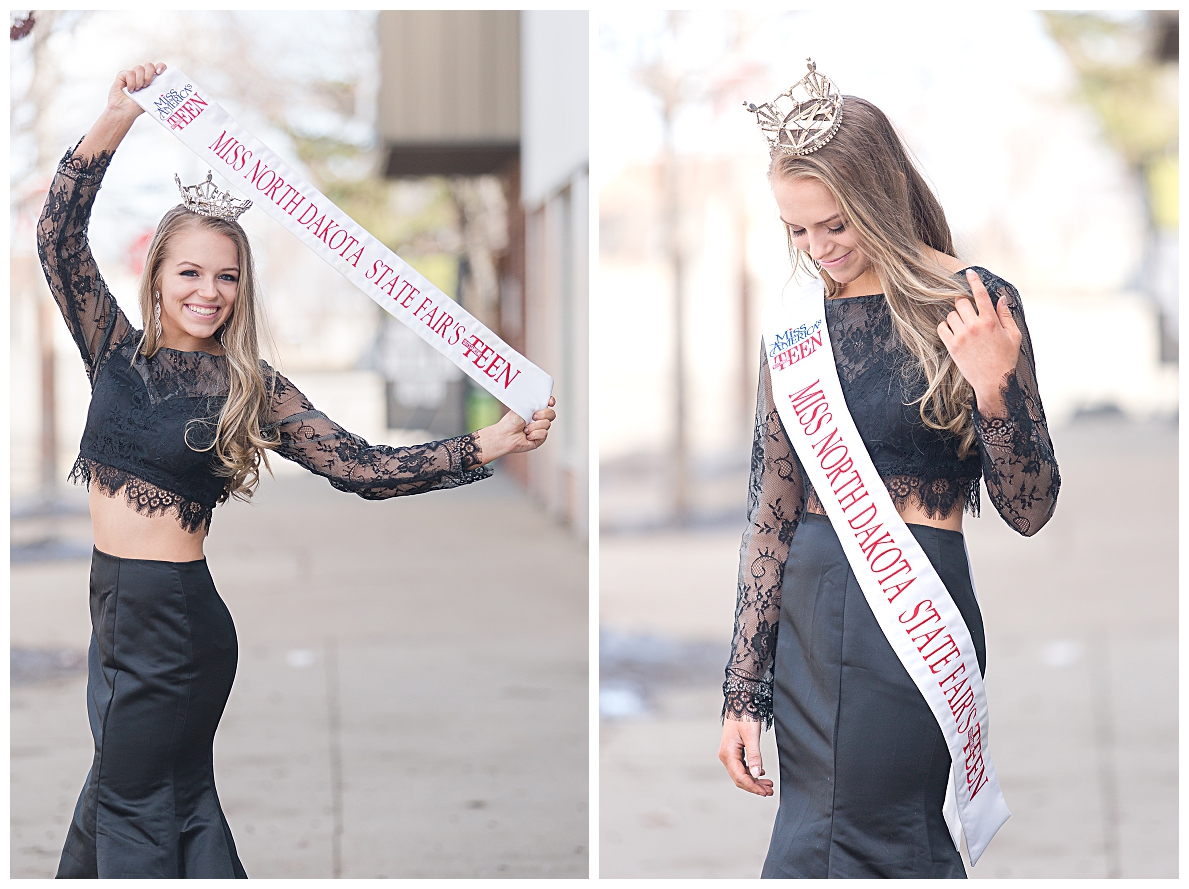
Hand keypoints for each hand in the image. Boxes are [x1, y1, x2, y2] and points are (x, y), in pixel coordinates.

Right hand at [106, 62, 166, 119]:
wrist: (125, 111)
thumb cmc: (139, 106)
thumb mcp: (152, 98)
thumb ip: (158, 89)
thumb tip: (168, 84)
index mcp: (152, 80)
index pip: (159, 67)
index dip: (161, 67)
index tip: (160, 73)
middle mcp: (143, 76)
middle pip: (149, 65)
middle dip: (149, 75)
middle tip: (146, 86)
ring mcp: (133, 75)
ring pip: (139, 68)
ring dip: (140, 80)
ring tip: (138, 90)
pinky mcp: (123, 75)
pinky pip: (129, 73)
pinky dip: (131, 82)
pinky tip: (130, 90)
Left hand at [474, 396, 555, 463]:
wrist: (506, 435)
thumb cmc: (511, 422)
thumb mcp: (522, 407)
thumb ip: (533, 403)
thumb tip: (542, 399)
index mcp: (535, 410)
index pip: (549, 403)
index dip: (551, 402)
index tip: (550, 402)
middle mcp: (539, 419)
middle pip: (552, 414)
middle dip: (543, 414)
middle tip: (533, 417)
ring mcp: (540, 429)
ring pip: (547, 424)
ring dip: (534, 426)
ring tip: (525, 429)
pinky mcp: (540, 439)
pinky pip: (544, 434)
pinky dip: (534, 434)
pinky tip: (527, 436)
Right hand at [718, 718, 773, 796]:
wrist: (739, 702)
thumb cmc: (744, 716)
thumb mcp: (752, 736)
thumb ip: (754, 756)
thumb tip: (756, 774)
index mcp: (728, 753)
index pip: (740, 777)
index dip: (753, 787)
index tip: (766, 791)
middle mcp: (725, 756)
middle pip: (739, 778)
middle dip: (754, 787)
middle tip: (769, 791)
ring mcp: (728, 754)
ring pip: (740, 774)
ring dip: (754, 781)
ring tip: (768, 785)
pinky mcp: (733, 751)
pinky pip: (741, 767)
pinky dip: (751, 773)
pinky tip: (761, 773)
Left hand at [937, 269, 1021, 414]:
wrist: (994, 382)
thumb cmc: (1006, 359)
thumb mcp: (1013, 336)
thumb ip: (1006, 315)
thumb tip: (1001, 298)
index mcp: (991, 322)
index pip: (980, 295)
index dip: (974, 281)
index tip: (969, 273)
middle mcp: (975, 326)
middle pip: (960, 302)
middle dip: (964, 304)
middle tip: (969, 313)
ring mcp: (962, 336)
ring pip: (951, 315)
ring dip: (956, 317)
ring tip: (964, 327)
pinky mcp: (952, 346)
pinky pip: (942, 328)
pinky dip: (946, 327)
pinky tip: (954, 332)